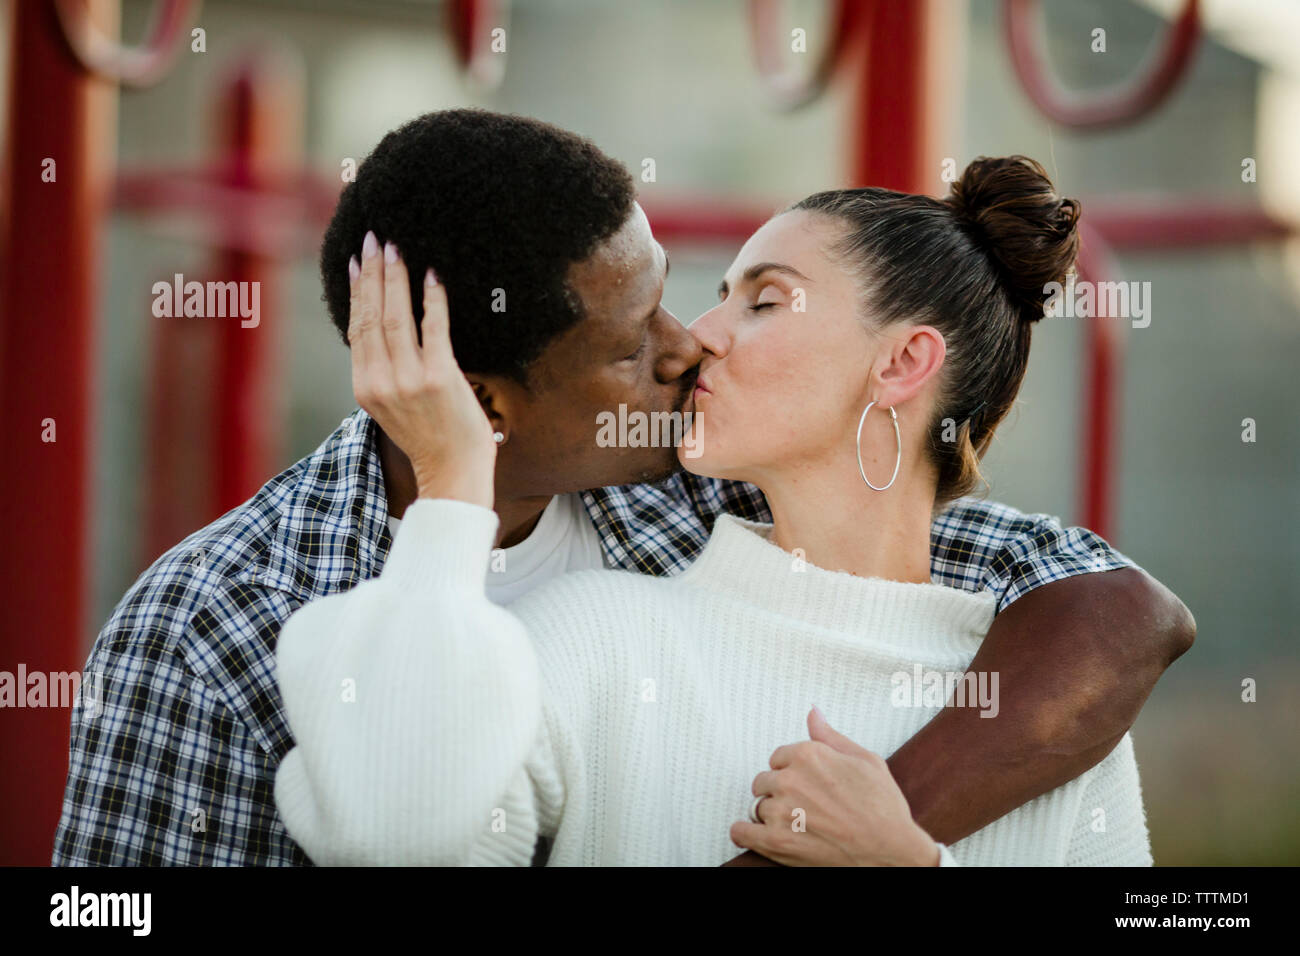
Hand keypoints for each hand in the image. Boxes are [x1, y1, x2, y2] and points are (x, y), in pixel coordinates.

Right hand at [348, 231, 496, 507]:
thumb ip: (384, 371)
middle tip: (374, 238)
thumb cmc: (431, 437)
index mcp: (365, 387)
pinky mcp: (439, 378)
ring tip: (396, 248)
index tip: (355, 261)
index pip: (356, 328)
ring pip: (396, 317)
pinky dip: (431, 298)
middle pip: (372, 315)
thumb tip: (382, 328)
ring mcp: (409, 380)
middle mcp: (381, 382)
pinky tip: (432, 275)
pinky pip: (434, 327)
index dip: (356, 291)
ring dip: (396, 278)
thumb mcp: (392, 406)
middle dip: (372, 273)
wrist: (455, 472)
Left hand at [729, 707, 940, 865]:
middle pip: (765, 780)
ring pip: (758, 806)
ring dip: (770, 814)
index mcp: (809, 755)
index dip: (790, 771)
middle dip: (779, 791)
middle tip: (801, 805)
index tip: (803, 783)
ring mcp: (782, 811)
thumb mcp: (865, 760)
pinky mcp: (777, 842)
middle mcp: (790, 779)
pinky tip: (749, 832)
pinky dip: (743, 832)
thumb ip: (830, 736)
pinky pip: (742, 832)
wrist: (892, 850)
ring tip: (793, 824)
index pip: (778, 757)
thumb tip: (812, 713)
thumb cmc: (883, 807)